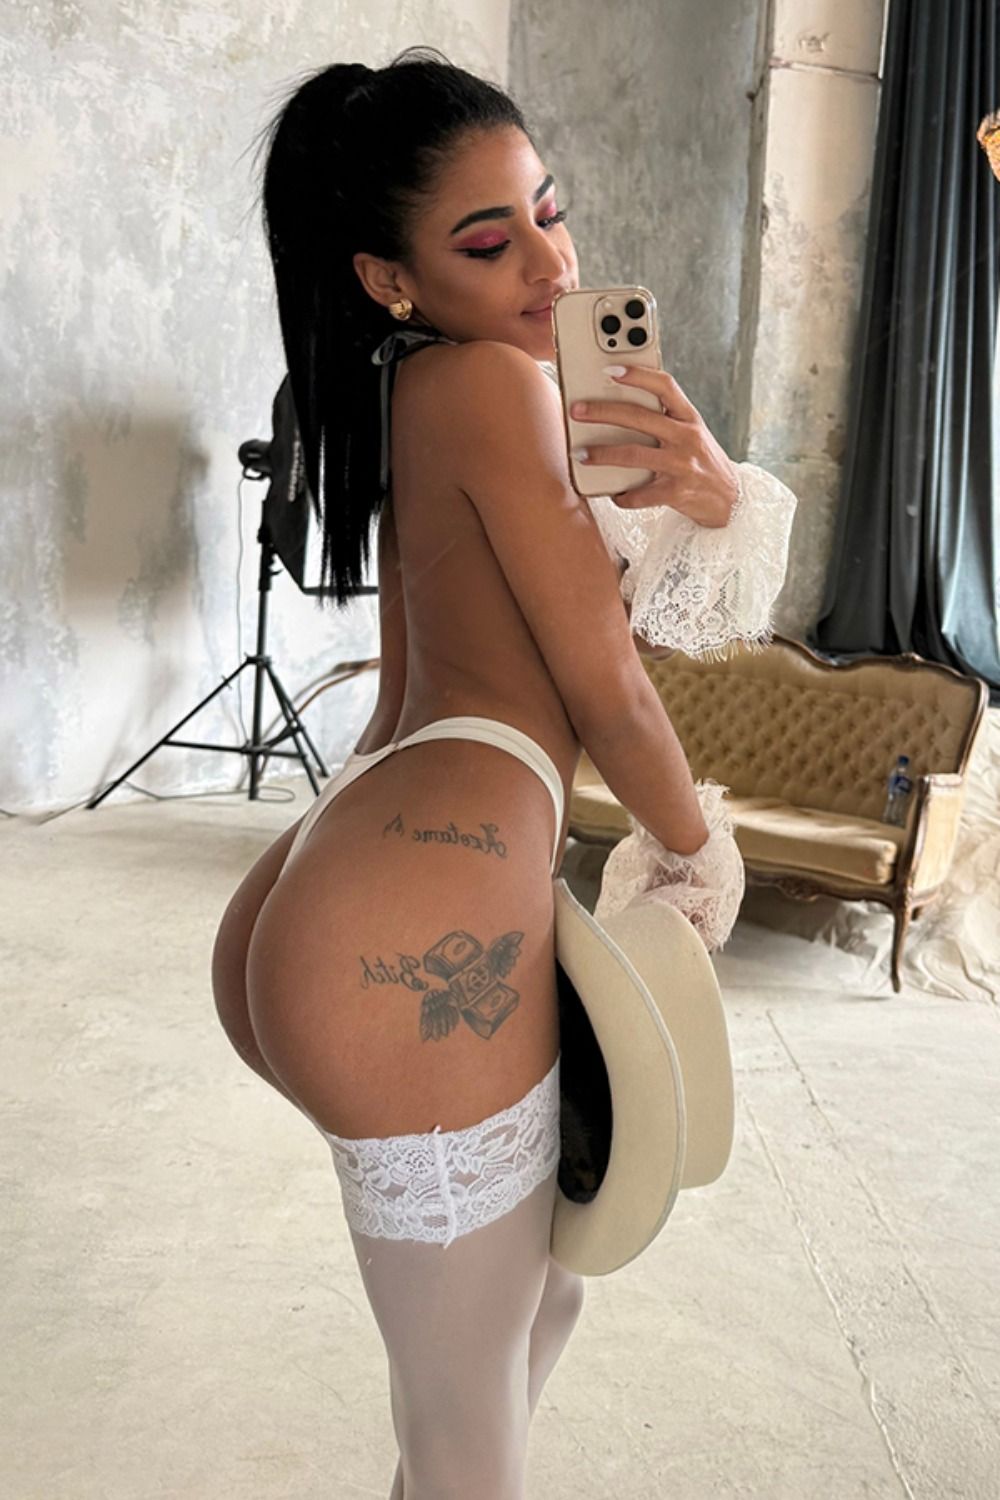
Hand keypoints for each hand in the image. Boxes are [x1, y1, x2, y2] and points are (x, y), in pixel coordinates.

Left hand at [570, 366, 739, 527]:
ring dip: (602, 454)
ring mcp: (682, 465)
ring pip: (633, 455)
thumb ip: (665, 419)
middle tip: (577, 410)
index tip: (610, 370)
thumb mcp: (691, 433)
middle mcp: (687, 437)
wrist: (732, 500)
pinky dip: (622, 496)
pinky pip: (640, 495)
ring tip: (580, 454)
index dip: (637, 375)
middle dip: (602, 412)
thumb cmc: (702, 461)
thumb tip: (618, 405)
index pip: (664, 386)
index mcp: (689, 417)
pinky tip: (614, 494)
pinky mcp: (677, 493)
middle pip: (638, 417)